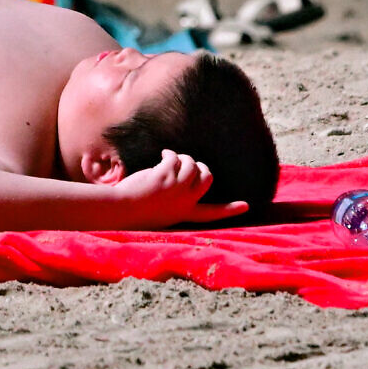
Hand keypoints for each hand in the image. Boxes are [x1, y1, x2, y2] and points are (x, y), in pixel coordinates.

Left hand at [110, 151, 247, 227]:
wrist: (120, 210)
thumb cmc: (135, 210)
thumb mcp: (161, 210)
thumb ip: (176, 198)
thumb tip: (182, 175)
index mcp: (185, 214)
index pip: (212, 214)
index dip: (230, 210)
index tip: (246, 206)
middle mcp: (185, 202)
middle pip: (207, 178)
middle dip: (201, 167)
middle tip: (188, 163)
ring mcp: (176, 188)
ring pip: (192, 165)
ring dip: (184, 158)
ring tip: (171, 158)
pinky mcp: (165, 176)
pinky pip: (176, 159)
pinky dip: (171, 154)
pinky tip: (163, 155)